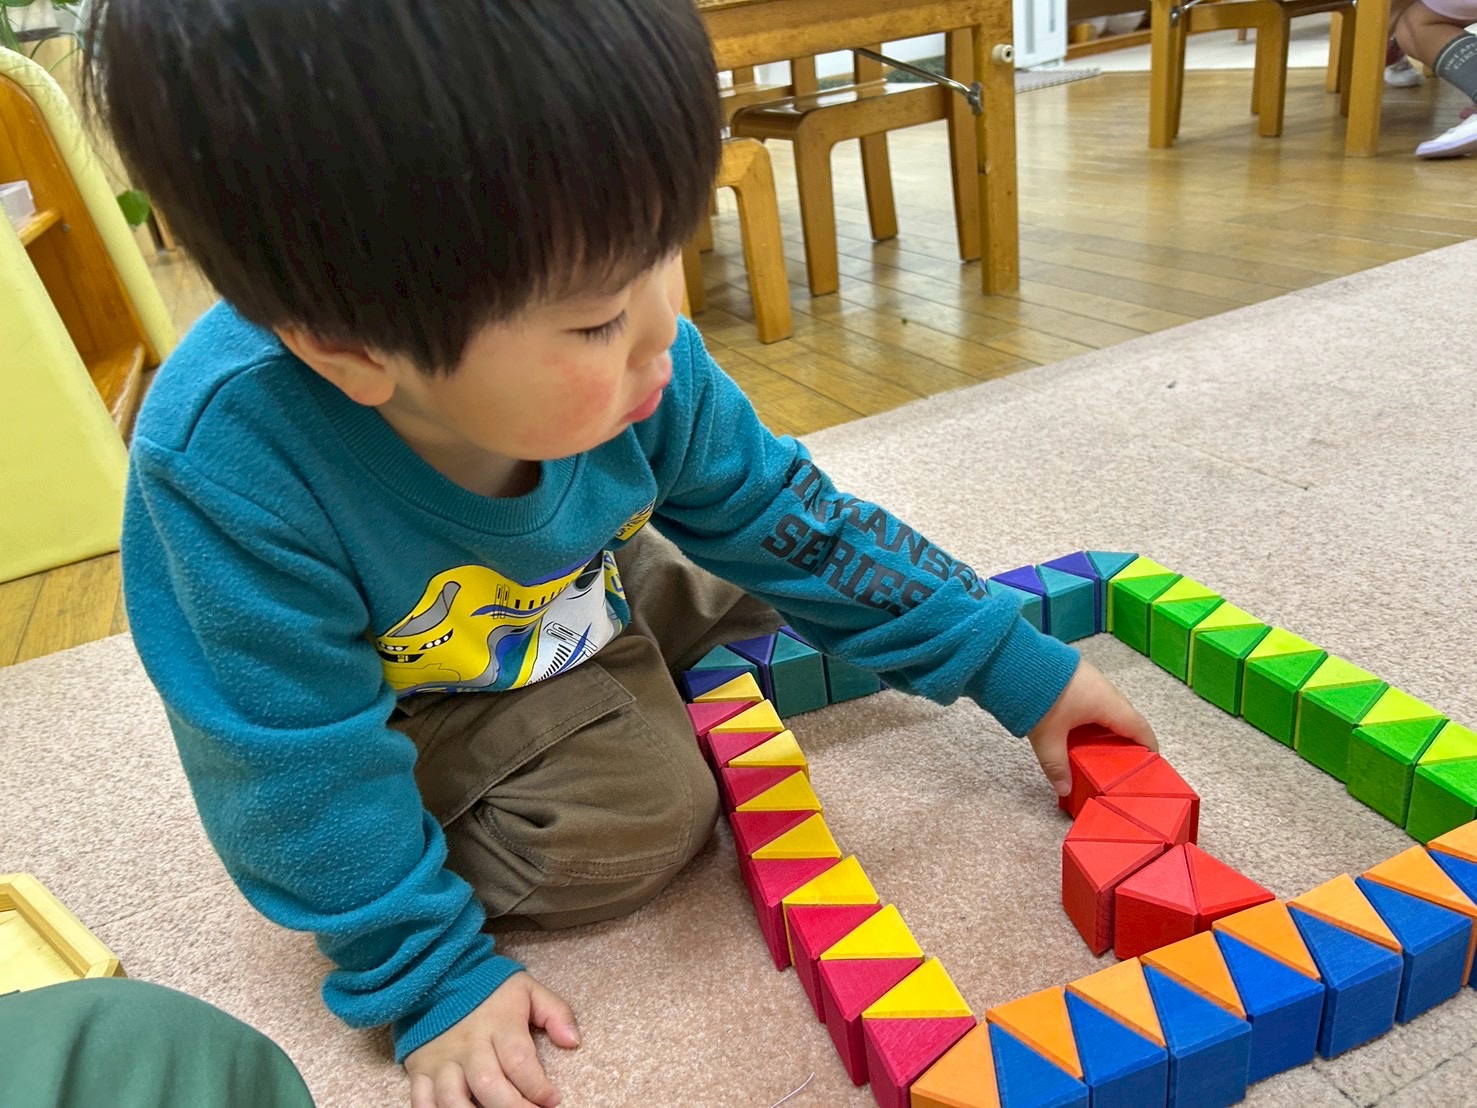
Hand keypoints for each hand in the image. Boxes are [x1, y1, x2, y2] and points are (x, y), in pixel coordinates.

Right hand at [405, 972, 579, 1107]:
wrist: (441, 975)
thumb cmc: (490, 989)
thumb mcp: (528, 990)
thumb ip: (555, 1012)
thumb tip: (573, 1041)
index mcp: (498, 1023)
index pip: (519, 1061)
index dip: (538, 1087)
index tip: (553, 1100)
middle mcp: (468, 1044)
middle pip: (488, 1085)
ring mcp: (442, 1059)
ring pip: (453, 1098)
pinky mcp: (420, 1069)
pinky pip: (422, 1101)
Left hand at [1027, 660, 1156, 796]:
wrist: (1017, 659)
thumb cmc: (1040, 699)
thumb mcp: (1047, 738)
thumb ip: (1056, 765)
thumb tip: (1064, 790)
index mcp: (1107, 704)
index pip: (1139, 727)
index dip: (1149, 744)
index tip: (1153, 760)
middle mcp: (1105, 688)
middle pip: (1126, 715)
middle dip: (1128, 737)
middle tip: (1125, 758)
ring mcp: (1091, 677)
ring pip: (1109, 704)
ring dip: (1109, 724)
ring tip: (1102, 745)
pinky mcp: (1077, 672)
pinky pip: (1096, 696)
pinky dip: (1096, 713)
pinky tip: (1082, 725)